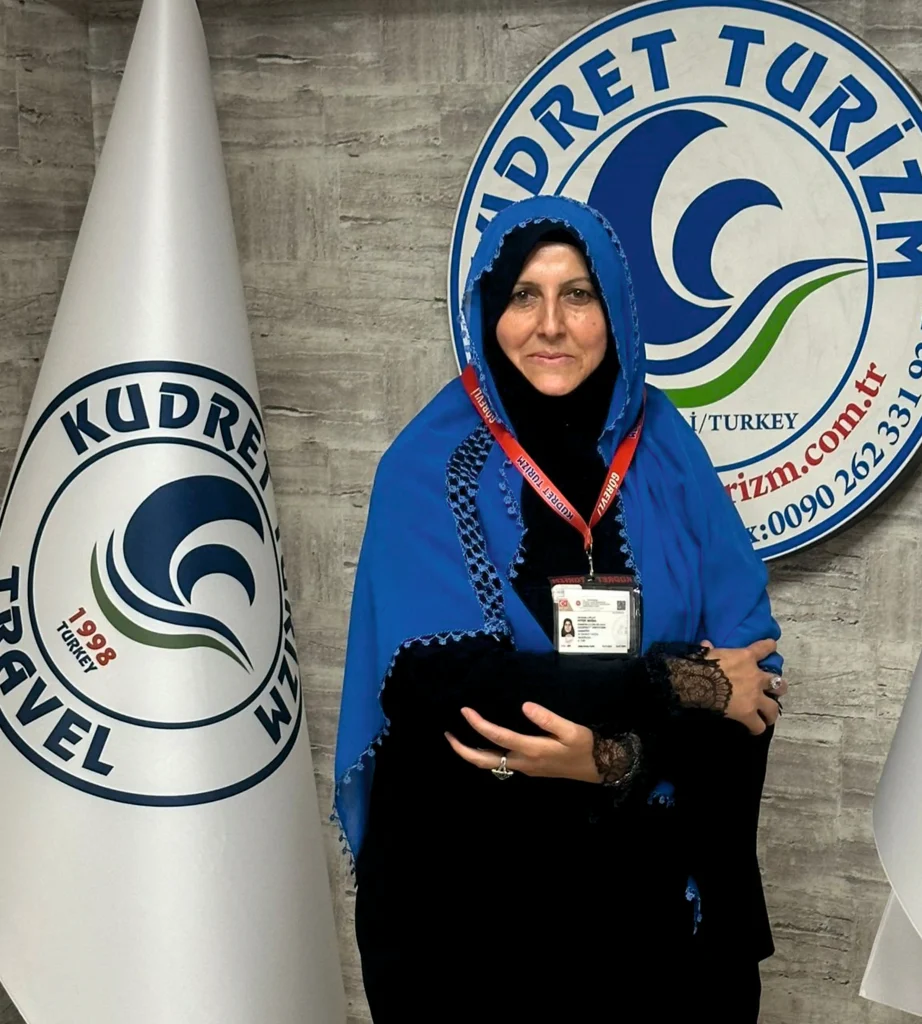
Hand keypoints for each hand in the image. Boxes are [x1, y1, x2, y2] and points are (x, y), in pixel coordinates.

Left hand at [445, 703, 600, 782]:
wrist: (598, 768)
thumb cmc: (585, 747)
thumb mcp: (571, 730)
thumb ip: (547, 718)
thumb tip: (524, 706)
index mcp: (532, 750)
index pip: (498, 737)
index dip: (479, 724)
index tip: (465, 711)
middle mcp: (523, 762)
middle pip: (484, 760)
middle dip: (462, 749)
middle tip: (446, 734)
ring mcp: (524, 767)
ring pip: (489, 764)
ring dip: (470, 752)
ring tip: (456, 738)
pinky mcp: (528, 767)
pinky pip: (498, 762)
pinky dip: (483, 753)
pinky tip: (481, 743)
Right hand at [701, 638, 786, 734]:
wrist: (698, 683)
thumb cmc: (701, 665)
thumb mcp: (707, 653)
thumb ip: (710, 649)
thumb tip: (706, 645)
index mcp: (746, 657)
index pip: (764, 648)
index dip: (770, 647)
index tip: (772, 646)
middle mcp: (756, 677)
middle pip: (778, 683)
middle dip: (778, 688)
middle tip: (774, 691)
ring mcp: (754, 697)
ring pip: (774, 707)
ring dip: (772, 711)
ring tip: (768, 715)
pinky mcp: (748, 714)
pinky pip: (759, 725)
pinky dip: (757, 728)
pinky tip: (753, 729)